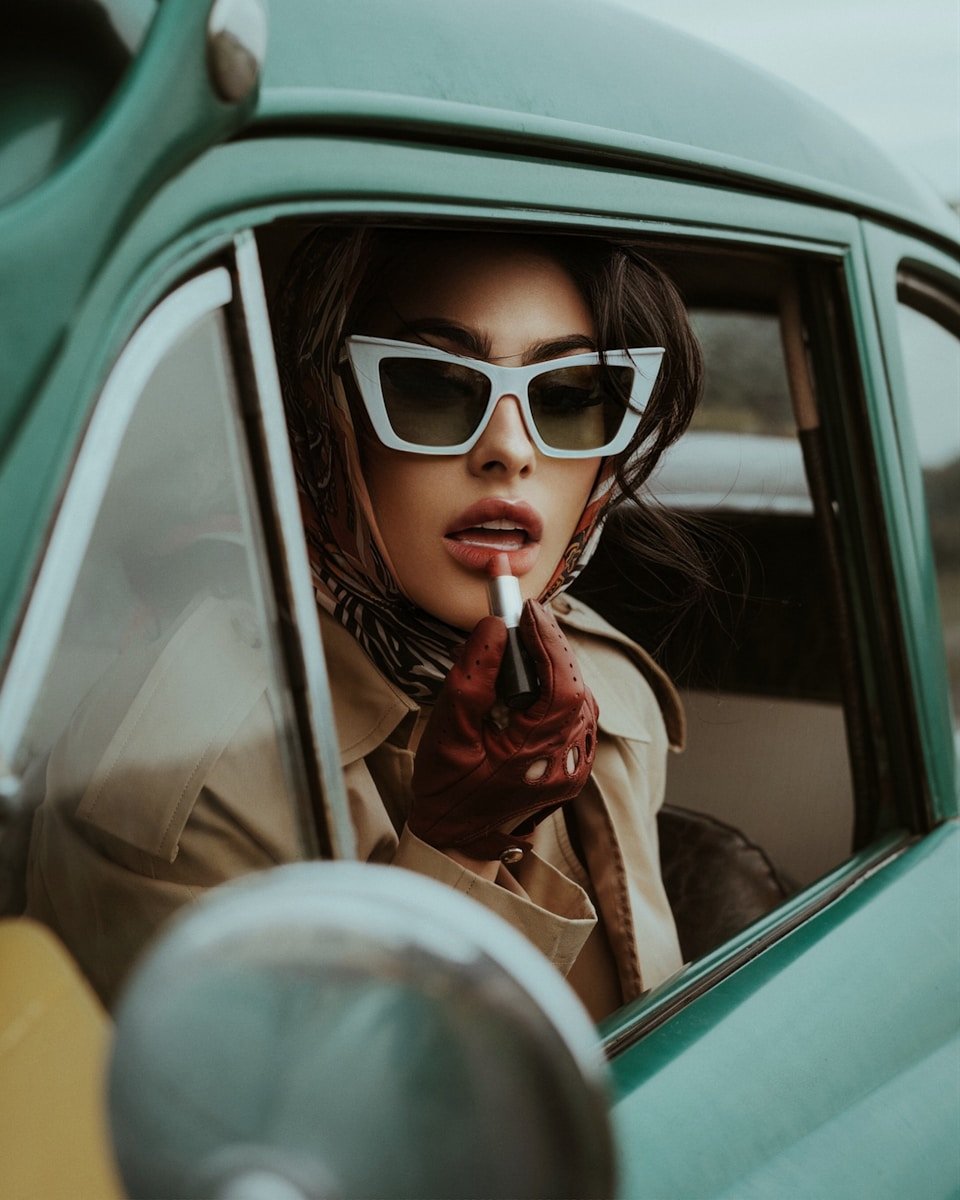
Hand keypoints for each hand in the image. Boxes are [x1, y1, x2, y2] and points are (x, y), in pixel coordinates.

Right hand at [409, 600, 598, 860]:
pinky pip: (574, 715)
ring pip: (579, 699)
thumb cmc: (447, 789)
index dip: (549, 641)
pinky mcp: (572, 765)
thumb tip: (494, 628)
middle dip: (552, 648)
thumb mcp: (449, 730)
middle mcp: (569, 761)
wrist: (455, 839)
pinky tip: (536, 676)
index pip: (563, 684)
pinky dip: (558, 688)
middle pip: (576, 687)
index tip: (528, 610)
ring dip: (556, 666)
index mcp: (542, 755)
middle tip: (524, 617)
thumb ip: (473, 677)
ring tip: (528, 640)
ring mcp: (575, 766)